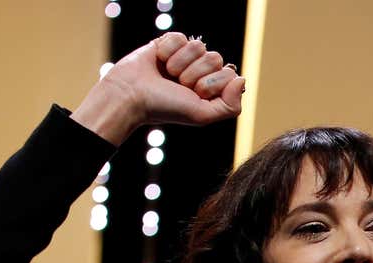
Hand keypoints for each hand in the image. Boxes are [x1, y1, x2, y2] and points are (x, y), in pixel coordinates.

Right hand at [71, 32, 244, 143]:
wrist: (131, 96)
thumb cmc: (166, 108)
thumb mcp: (202, 115)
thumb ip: (230, 106)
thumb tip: (241, 80)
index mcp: (212, 87)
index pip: (229, 74)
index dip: (211, 85)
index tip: (194, 95)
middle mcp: (201, 70)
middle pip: (215, 58)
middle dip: (195, 75)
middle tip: (178, 85)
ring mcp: (185, 56)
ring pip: (198, 46)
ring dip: (181, 63)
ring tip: (168, 74)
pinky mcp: (168, 43)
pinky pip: (179, 37)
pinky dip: (168, 51)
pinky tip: (159, 61)